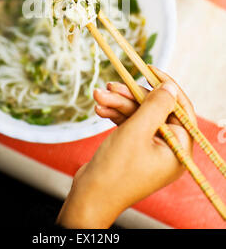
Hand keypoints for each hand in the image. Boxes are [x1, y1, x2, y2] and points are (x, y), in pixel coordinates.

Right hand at [57, 66, 195, 227]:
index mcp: (178, 150)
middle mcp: (168, 149)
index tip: (150, 70)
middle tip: (109, 86)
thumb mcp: (136, 131)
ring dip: (118, 104)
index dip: (165, 87)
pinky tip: (99, 110)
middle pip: (154, 110)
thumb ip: (155, 106)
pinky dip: (115, 115)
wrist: (89, 197)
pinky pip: (129, 125)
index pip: (179, 110)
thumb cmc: (115, 170)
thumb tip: (171, 86)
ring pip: (138, 115)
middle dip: (130, 97)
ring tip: (97, 96)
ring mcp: (150, 149)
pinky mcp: (134, 149)